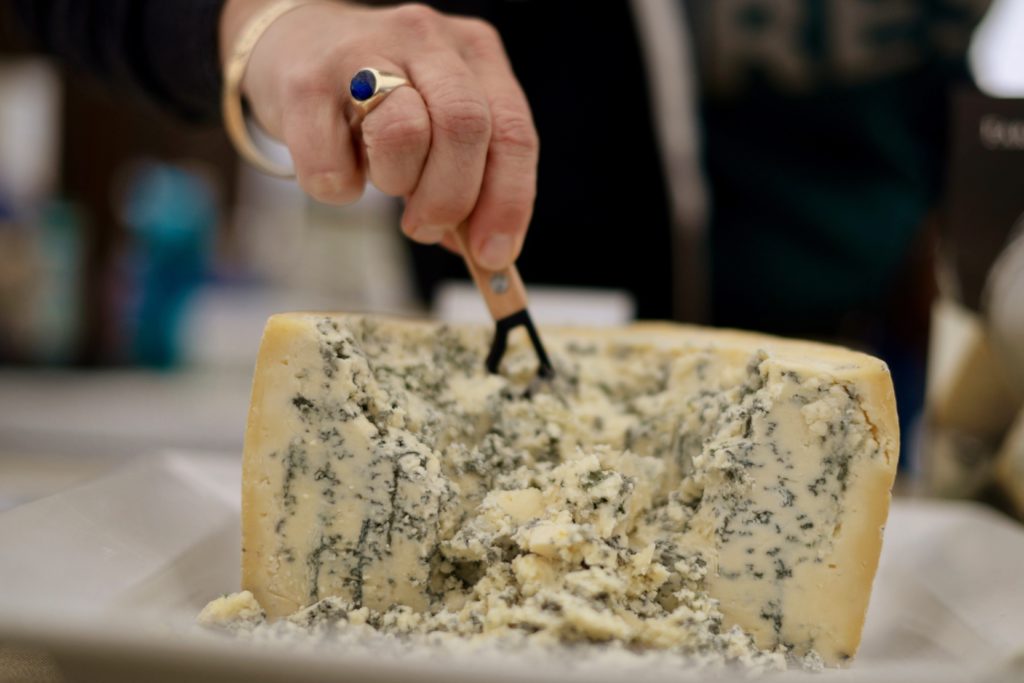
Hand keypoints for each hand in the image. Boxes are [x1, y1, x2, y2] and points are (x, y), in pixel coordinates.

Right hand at [220, 0, 538, 270]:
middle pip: (464, 126)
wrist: (292, 50)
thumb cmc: (381, 102)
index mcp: (476, 53)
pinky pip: (332, 164)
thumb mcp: (440, 125)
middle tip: (427, 226)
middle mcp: (426, 39)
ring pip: (403, 134)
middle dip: (451, 197)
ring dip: (395, 182)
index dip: (508, 203)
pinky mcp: (304, 81)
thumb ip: (472, 178)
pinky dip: (339, 188)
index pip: (513, 133)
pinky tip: (339, 168)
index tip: (493, 254)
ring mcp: (362, 51)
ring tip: (383, 178)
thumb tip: (485, 251)